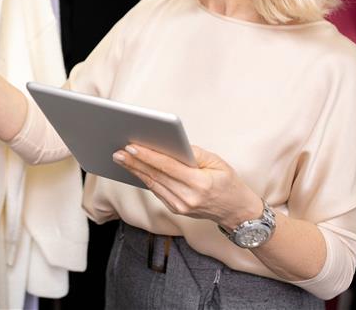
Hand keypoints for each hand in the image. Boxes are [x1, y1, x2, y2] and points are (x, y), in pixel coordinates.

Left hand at [113, 144, 262, 229]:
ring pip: (152, 184)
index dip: (148, 156)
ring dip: (135, 170)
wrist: (237, 212)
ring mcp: (180, 206)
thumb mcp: (217, 162)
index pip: (167, 167)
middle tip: (117, 151)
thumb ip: (193, 153)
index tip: (131, 147)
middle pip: (155, 176)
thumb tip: (169, 144)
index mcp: (200, 184)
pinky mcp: (176, 209)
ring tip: (120, 158)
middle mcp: (187, 198)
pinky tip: (134, 168)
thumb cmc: (229, 183)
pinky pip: (156, 191)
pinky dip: (144, 178)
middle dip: (134, 162)